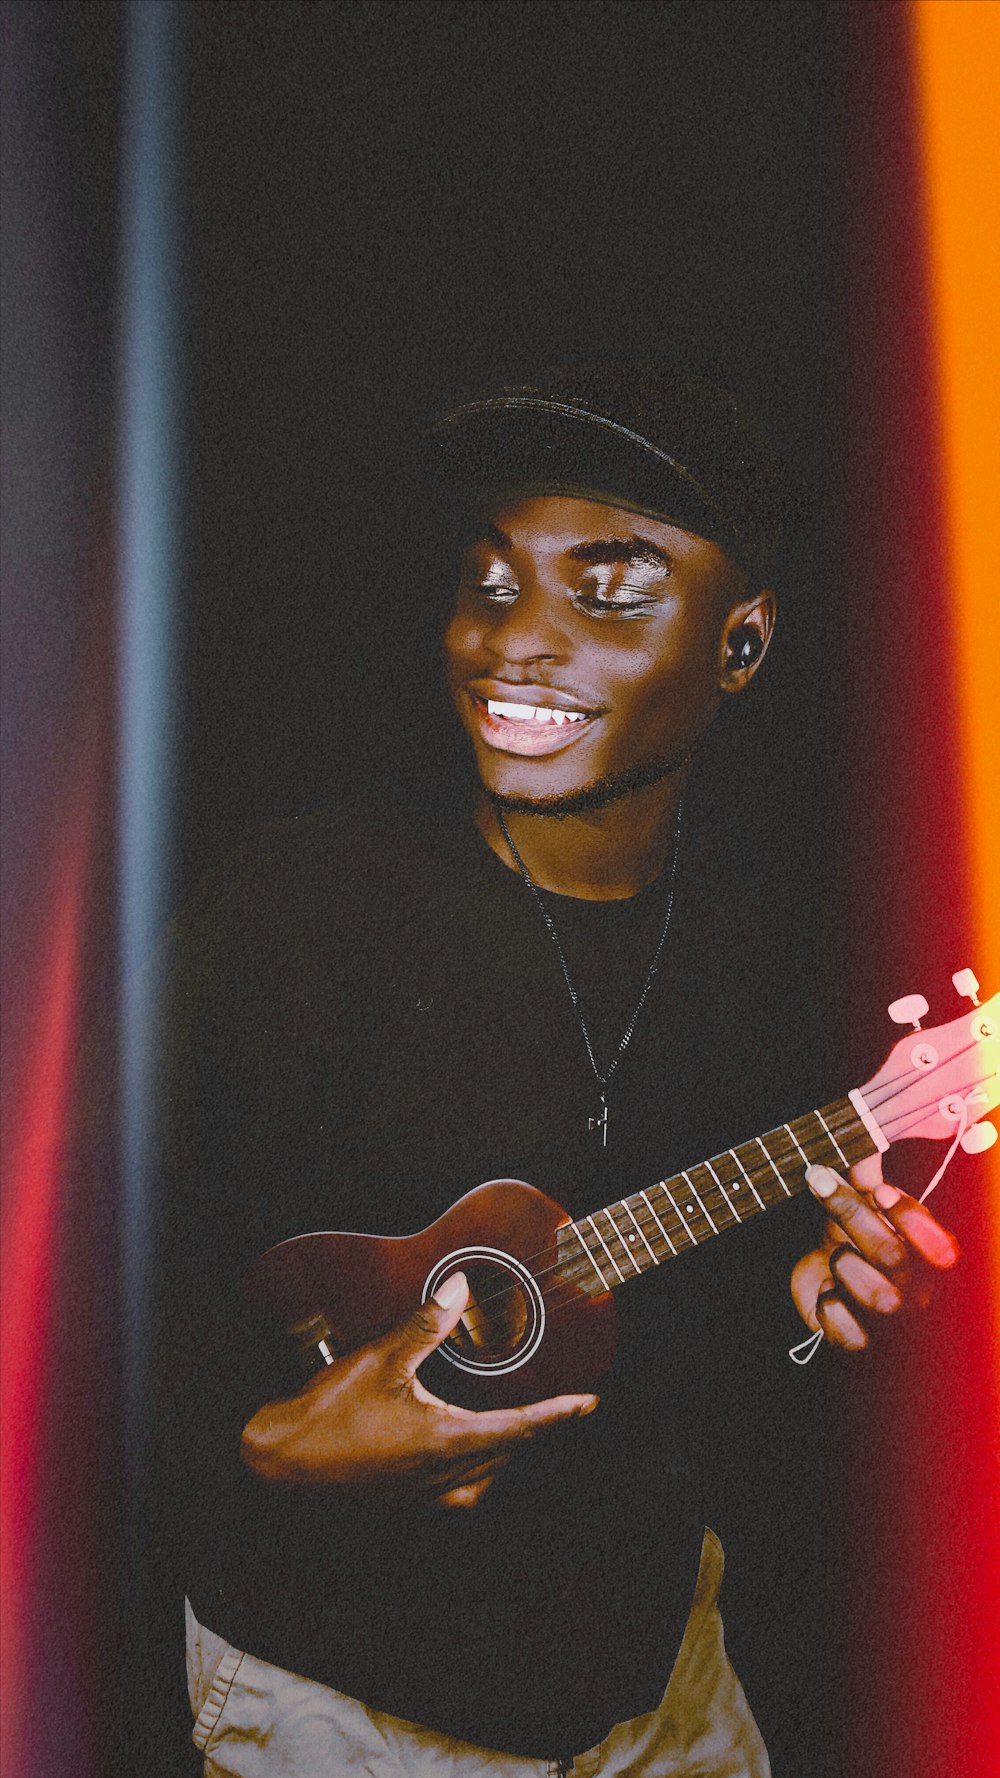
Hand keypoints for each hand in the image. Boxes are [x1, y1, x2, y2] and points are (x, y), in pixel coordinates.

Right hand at [240, 1272, 597, 1507]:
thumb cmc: (325, 1413)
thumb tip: (459, 1289)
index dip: (558, 1414)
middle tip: (561, 1406)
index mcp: (444, 1443)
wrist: (279, 1462)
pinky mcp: (406, 1500)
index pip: (519, 1428)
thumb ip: (424, 1325)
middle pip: (507, 1453)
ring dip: (505, 1449)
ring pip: (486, 1475)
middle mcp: (441, 1477)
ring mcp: (424, 1494)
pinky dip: (475, 1467)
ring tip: (518, 1424)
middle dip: (534, 1428)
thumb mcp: (378, 1359)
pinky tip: (466, 1451)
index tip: (589, 1404)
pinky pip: (460, 1488)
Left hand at [790, 1154, 959, 1350]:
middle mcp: (918, 1293)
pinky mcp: (861, 1345)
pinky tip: (828, 1293)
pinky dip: (830, 1307)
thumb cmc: (852, 1240)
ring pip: (877, 1298)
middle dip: (851, 1215)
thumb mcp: (860, 1204)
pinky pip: (848, 1333)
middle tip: (820, 1182)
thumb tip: (864, 1142)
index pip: (941, 1248)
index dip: (911, 1219)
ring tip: (836, 1255)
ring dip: (844, 1265)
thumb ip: (866, 1175)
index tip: (881, 1192)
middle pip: (891, 1257)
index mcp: (929, 1259)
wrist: (826, 1284)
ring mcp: (892, 1323)